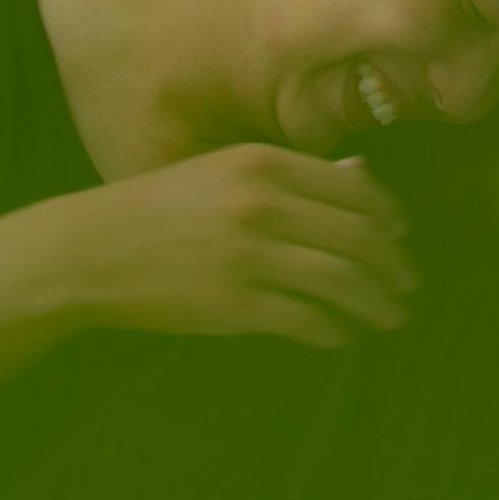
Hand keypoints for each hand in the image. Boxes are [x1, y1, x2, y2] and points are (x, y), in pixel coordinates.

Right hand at [50, 144, 414, 347]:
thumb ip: (293, 175)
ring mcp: (251, 257)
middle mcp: (263, 205)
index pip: (357, 192)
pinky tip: (340, 335)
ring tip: (390, 317)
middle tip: (407, 285)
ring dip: (378, 305)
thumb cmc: (158, 208)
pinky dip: (336, 332)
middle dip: (396, 267)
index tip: (402, 239)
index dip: (392, 220)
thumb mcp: (224, 171)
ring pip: (345, 283)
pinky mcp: (237, 305)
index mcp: (263, 164)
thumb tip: (362, 179)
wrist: (91, 250)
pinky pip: (310, 321)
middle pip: (362, 238)